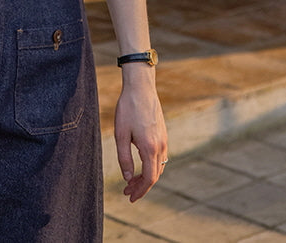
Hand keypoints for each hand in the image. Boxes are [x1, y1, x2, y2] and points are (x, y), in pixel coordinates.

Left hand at [114, 74, 167, 201]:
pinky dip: (152, 166)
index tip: (129, 197)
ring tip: (131, 180)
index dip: (140, 191)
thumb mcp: (121, 134)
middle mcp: (161, 146)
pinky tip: (140, 165)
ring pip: (159, 167)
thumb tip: (128, 178)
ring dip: (147, 177)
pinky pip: (161, 157)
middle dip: (142, 186)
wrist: (141, 87)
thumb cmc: (128, 109)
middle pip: (154, 175)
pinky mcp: (163, 134)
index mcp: (149, 148)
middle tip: (127, 191)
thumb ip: (124, 158)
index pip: (149, 179)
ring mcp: (164, 140)